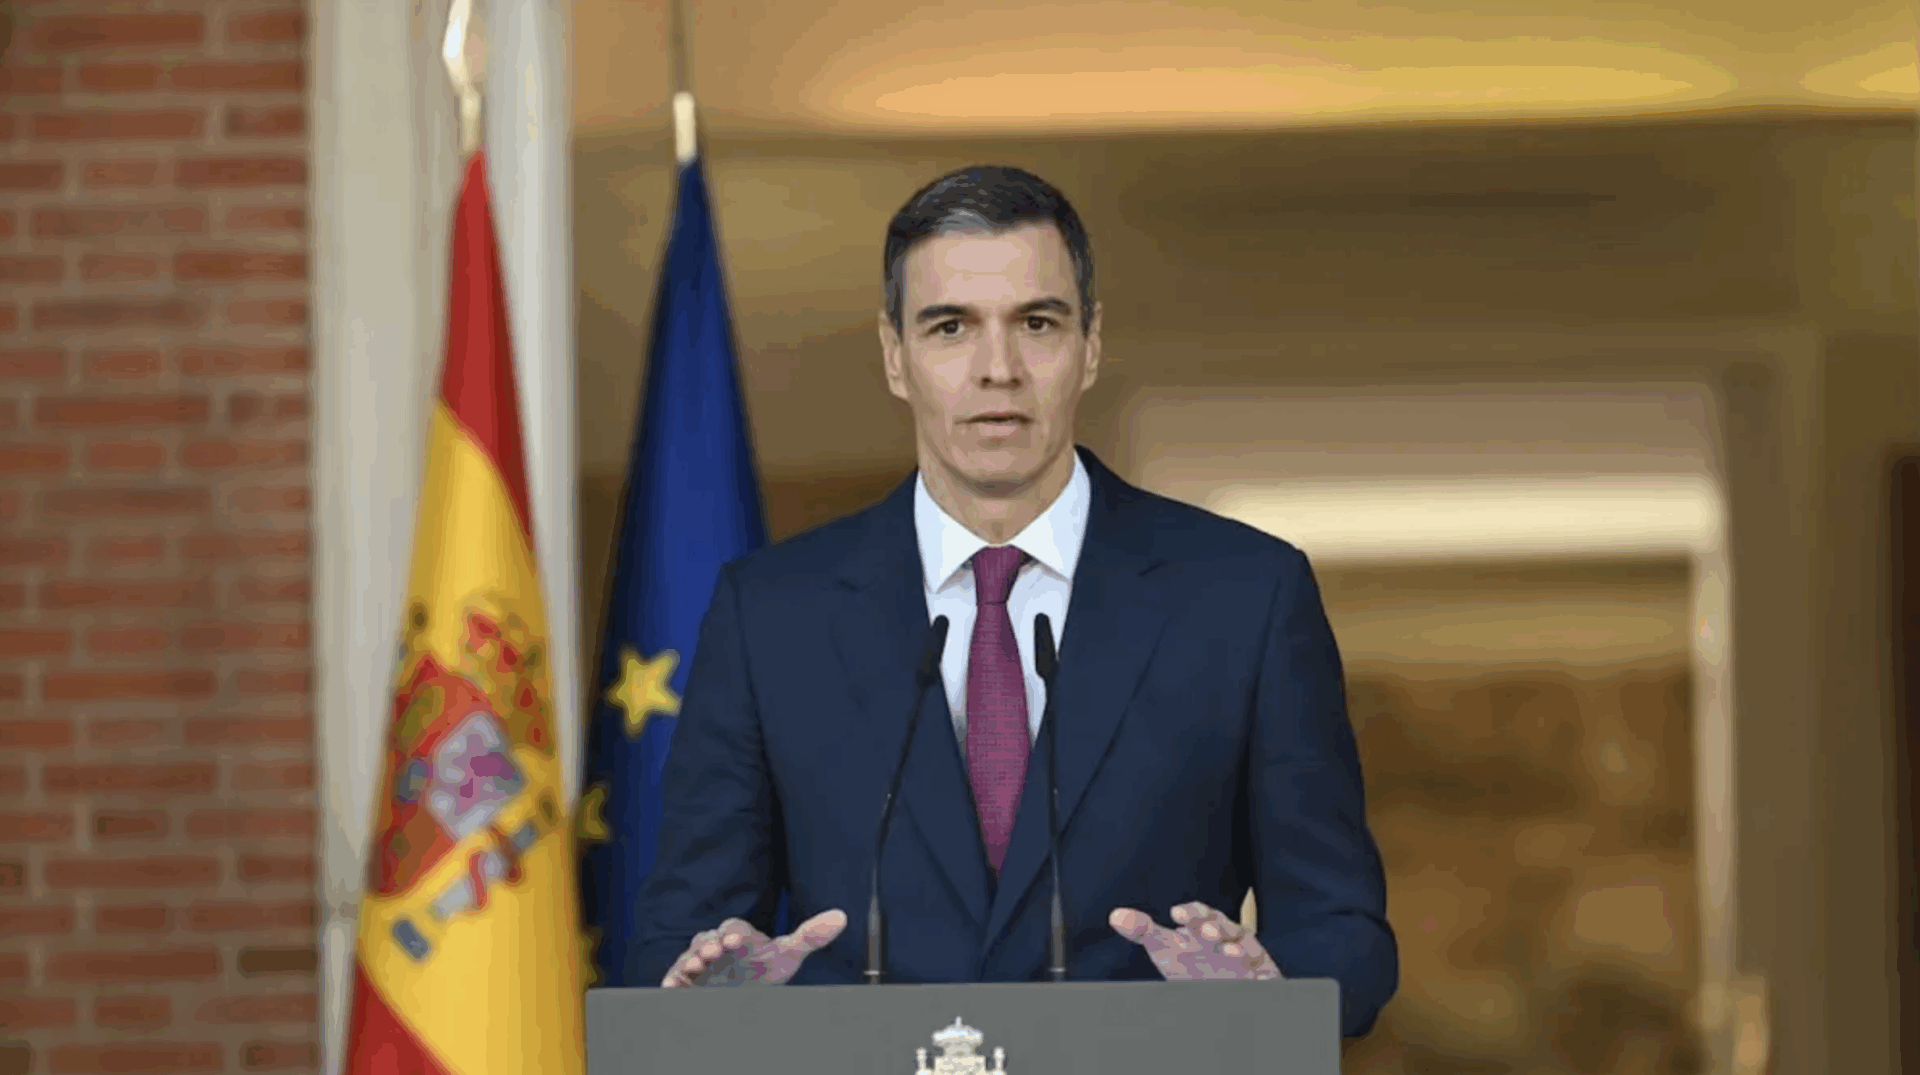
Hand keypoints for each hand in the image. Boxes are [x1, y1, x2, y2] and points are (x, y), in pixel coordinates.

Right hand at [661, 909, 847, 986]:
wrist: (745, 985)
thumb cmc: (765, 966)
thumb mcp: (790, 954)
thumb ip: (811, 936)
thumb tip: (842, 916)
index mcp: (739, 935)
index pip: (734, 929)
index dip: (734, 934)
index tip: (736, 942)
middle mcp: (717, 944)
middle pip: (708, 939)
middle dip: (709, 945)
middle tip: (712, 952)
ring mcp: (701, 961)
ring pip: (691, 956)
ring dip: (690, 960)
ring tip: (694, 967)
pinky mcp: (688, 979)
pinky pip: (677, 976)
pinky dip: (673, 980)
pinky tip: (671, 987)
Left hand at [1109, 901, 1281, 980]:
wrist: (1225, 987)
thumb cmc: (1193, 963)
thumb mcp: (1166, 948)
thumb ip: (1143, 931)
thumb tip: (1115, 915)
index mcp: (1204, 927)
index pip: (1199, 914)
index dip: (1191, 913)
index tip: (1176, 914)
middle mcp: (1226, 937)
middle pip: (1223, 926)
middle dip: (1215, 927)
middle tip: (1205, 932)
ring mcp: (1245, 954)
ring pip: (1244, 945)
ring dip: (1235, 947)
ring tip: (1226, 952)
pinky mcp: (1262, 973)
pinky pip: (1262, 970)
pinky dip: (1256, 970)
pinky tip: (1248, 971)